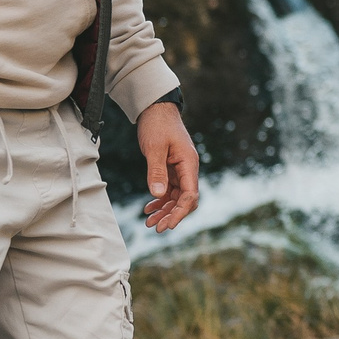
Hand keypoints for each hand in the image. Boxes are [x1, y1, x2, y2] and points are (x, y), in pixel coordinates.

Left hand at [139, 102, 200, 231]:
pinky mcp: (171, 169)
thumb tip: (157, 194)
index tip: (167, 225)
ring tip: (149, 223)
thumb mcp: (154, 148)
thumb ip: (156, 171)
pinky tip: (148, 208)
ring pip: (176, 197)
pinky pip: (168, 190)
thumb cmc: (157, 125)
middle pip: (184, 200)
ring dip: (164, 210)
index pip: (190, 195)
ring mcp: (180, 170)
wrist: (156, 109)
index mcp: (189, 164)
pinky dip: (159, 200)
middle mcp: (188, 169)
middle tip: (156, 228)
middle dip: (171, 215)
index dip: (180, 212)